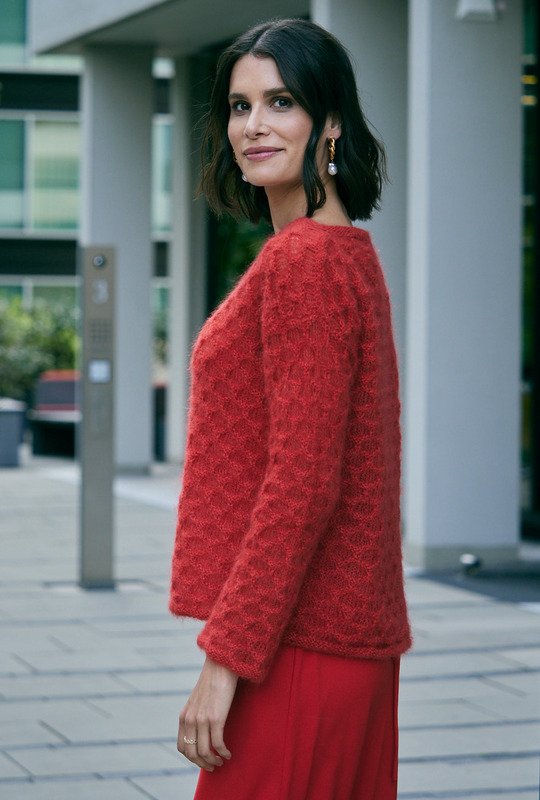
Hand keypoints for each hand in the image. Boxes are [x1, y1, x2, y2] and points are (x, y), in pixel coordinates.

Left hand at [177, 655, 238, 771]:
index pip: (182, 747)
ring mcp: (202, 719)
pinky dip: (223, 753)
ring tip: (221, 761)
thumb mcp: (197, 699)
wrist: (221, 665)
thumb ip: (196, 714)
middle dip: (202, 764)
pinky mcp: (216, 718)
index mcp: (184, 716)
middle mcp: (190, 719)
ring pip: (204, 752)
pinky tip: (229, 753)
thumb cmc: (212, 681)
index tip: (202, 760)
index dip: (192, 758)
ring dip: (213, 761)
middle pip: (191, 753)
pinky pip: (217, 744)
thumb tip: (201, 730)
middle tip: (213, 767)